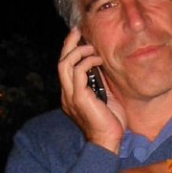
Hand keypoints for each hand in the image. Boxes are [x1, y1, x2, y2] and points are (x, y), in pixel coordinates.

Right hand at [58, 27, 126, 153]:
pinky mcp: (79, 98)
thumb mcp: (104, 96)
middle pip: (61, 62)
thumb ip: (98, 81)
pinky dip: (88, 62)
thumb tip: (100, 64)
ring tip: (92, 48)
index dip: (69, 50)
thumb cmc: (110, 121)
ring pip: (65, 65)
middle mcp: (66, 94)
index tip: (78, 37)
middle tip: (78, 31)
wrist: (109, 141)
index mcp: (71, 94)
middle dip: (68, 44)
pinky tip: (98, 60)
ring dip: (79, 52)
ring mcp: (71, 96)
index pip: (65, 67)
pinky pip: (79, 73)